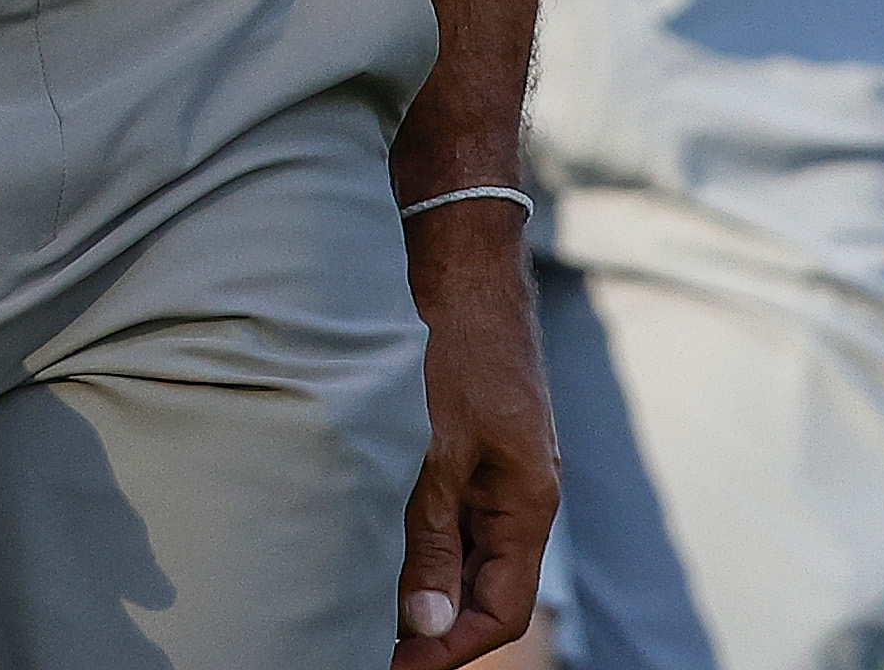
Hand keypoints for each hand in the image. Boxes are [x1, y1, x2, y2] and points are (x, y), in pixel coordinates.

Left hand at [393, 202, 559, 664]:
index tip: (391, 667)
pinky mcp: (466, 443)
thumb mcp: (437, 446)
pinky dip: (410, 539)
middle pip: (481, 589)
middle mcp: (518, 493)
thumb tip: (424, 623)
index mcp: (528, 501)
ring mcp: (493, 468)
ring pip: (459, 553)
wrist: (462, 256)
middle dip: (428, 626)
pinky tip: (364, 543)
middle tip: (363, 645)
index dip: (448, 649)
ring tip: (354, 604)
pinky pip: (444, 514)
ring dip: (415, 583)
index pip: (499, 610)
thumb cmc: (458, 344)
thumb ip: (430, 537)